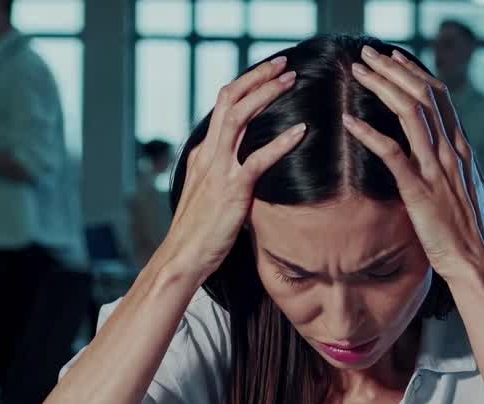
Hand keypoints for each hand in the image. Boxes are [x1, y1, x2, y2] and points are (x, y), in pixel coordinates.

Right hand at [159, 56, 304, 281]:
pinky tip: (301, 131)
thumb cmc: (200, 233)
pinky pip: (258, 159)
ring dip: (266, 95)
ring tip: (291, 81)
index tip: (270, 72)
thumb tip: (253, 171)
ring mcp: (218, 170)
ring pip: (239, 118)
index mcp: (203, 154)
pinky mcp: (232, 190)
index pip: (222, 105)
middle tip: (284, 64)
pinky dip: (281, 142)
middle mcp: (208, 155)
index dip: (247, 84)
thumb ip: (228, 177)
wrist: (183, 258)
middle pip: (229, 99)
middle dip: (257, 77)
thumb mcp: (211, 196)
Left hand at [343, 46, 483, 281]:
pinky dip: (370, 134)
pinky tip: (349, 121)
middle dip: (394, 69)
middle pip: (423, 94)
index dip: (414, 72)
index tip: (393, 58)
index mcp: (462, 148)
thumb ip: (453, 164)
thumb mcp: (466, 188)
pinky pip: (393, 154)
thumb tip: (441, 149)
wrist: (476, 262)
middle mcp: (452, 151)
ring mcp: (437, 169)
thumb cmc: (467, 231)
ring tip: (358, 72)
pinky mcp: (420, 191)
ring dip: (381, 87)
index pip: (440, 96)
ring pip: (410, 113)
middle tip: (368, 54)